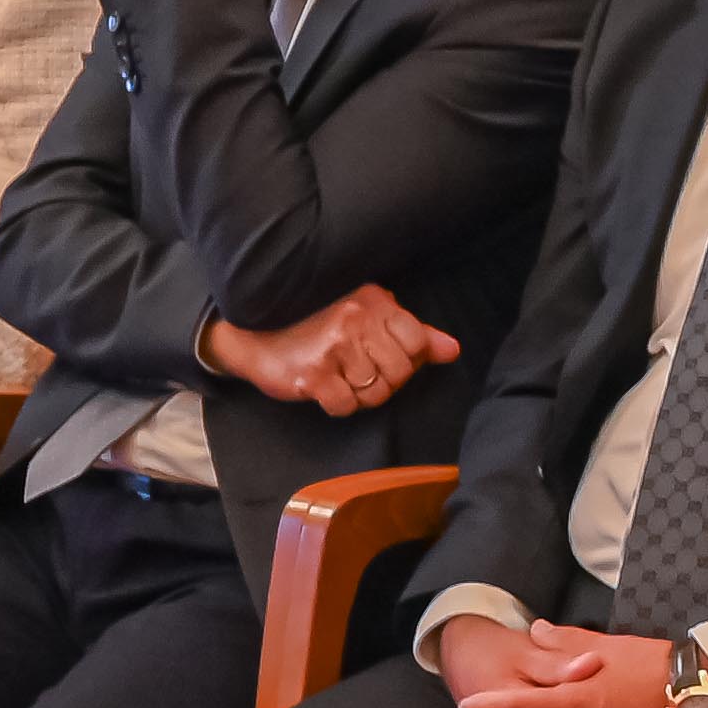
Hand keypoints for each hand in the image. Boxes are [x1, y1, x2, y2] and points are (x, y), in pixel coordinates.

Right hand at [202, 280, 457, 416]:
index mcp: (373, 302)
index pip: (418, 341)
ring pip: (375, 393)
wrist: (254, 334)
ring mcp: (333, 348)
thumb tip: (453, 350)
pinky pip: (347, 406)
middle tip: (360, 371)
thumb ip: (413, 332)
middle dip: (385, 381)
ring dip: (360, 394)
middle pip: (400, 372)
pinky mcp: (312, 375)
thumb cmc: (317, 323)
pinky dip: (339, 404)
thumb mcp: (367, 316)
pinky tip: (325, 387)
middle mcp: (355, 320)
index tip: (386, 355)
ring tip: (340, 376)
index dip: (408, 358)